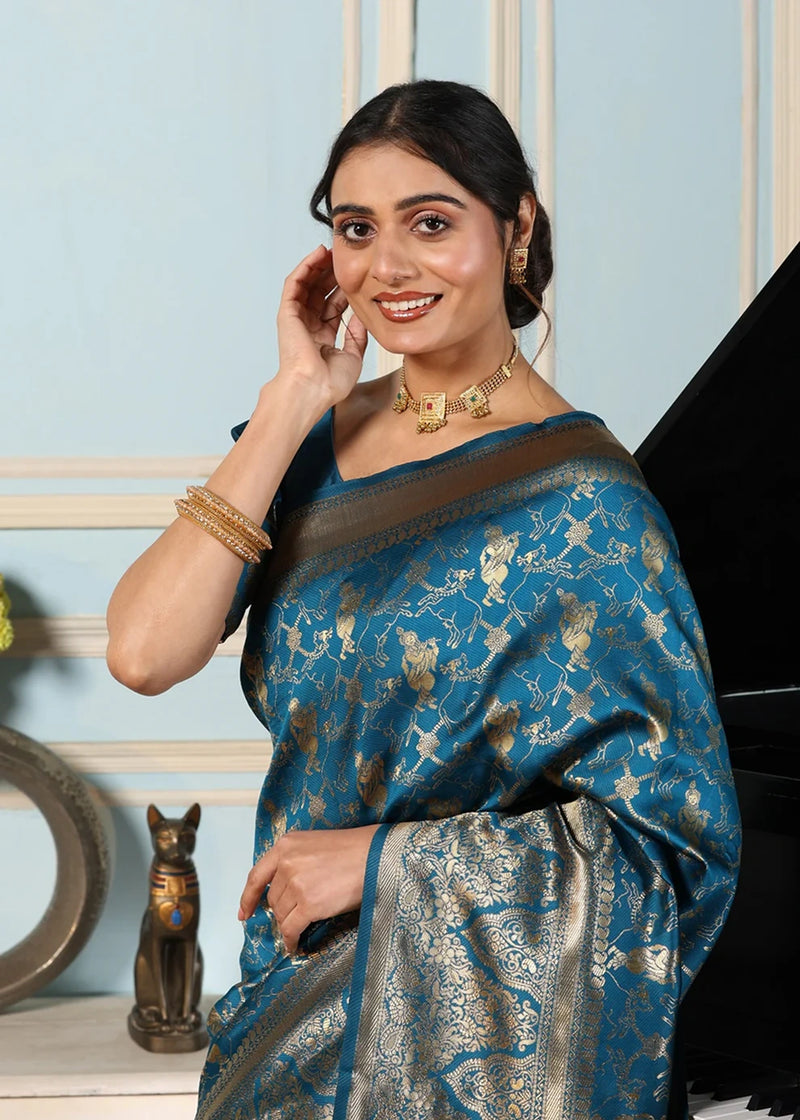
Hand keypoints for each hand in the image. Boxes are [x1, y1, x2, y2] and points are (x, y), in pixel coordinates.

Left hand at [238, 824, 379, 954]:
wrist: (375, 855)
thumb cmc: (352, 850)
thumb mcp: (314, 845)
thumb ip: (294, 862)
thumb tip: (284, 892)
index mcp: (286, 845)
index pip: (257, 876)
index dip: (248, 898)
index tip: (244, 914)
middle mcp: (286, 863)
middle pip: (273, 899)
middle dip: (284, 910)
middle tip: (300, 914)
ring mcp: (296, 884)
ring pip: (282, 915)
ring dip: (291, 923)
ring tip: (305, 925)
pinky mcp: (308, 904)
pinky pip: (291, 929)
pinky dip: (292, 940)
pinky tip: (296, 945)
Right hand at [274, 244, 367, 407]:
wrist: (312, 389)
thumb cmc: (329, 382)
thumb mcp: (353, 356)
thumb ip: (357, 335)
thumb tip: (362, 316)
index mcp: (322, 338)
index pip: (334, 306)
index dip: (345, 289)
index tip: (359, 275)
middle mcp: (308, 327)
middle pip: (320, 292)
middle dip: (332, 274)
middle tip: (345, 256)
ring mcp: (296, 320)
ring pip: (307, 285)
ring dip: (318, 266)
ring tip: (332, 250)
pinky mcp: (287, 313)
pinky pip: (295, 284)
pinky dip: (305, 267)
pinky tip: (318, 254)